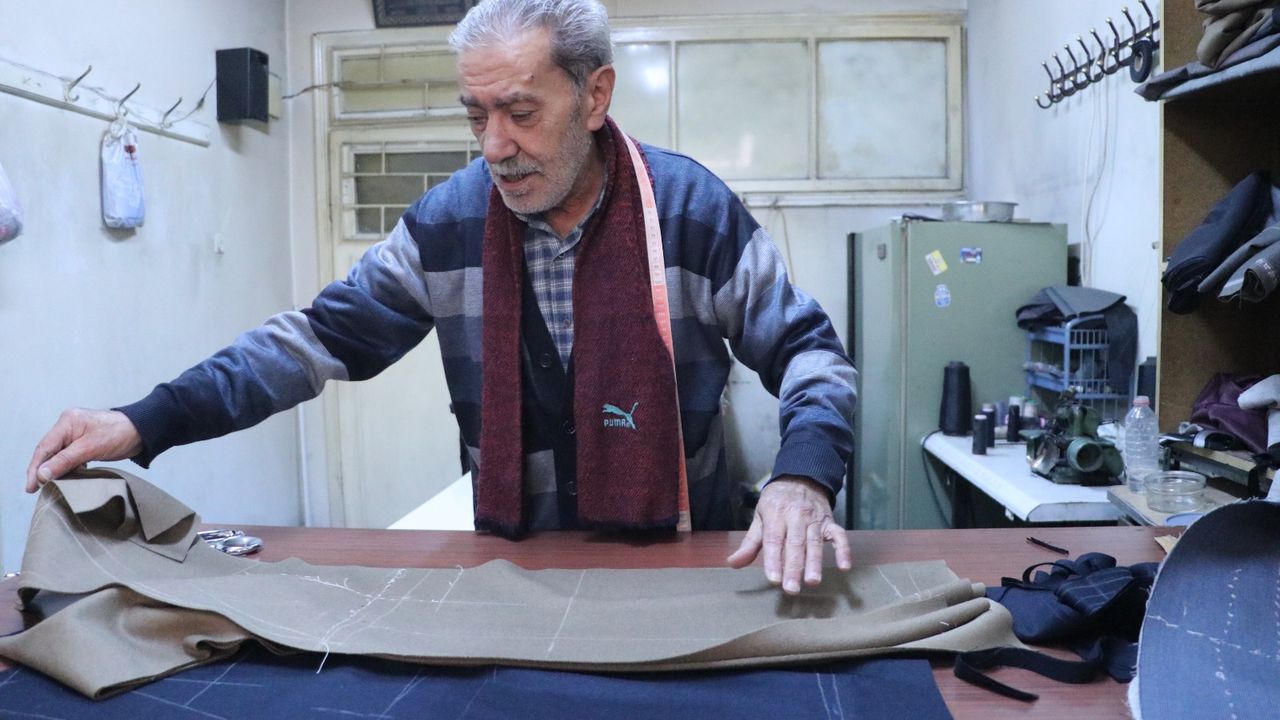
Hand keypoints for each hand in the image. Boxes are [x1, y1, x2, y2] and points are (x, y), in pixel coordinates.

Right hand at [26, 408, 142, 492]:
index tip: (31, 486)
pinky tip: (62, 479)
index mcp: (67, 422)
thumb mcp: (90, 448)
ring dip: (53, 470)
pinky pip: (69, 457)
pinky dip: (65, 468)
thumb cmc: (119, 433)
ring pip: (58, 455)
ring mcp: (76, 434)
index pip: (44, 448)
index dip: (35, 468)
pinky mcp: (84, 443)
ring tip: (46, 487)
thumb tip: (42, 474)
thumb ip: (65, 460)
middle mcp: (68, 426)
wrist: (143, 431)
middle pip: (48, 451)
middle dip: (41, 470)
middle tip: (34, 489)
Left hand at [726, 475, 851, 593]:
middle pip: (795, 544)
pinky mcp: (830, 522)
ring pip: (815, 542)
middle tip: (791, 589)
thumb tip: (733, 563)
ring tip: (813, 581)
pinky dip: (844, 550)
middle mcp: (796, 517)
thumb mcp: (759, 517)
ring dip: (815, 562)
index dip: (774, 560)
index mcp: (775, 515)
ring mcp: (815, 520)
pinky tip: (844, 566)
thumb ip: (749, 543)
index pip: (774, 540)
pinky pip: (839, 536)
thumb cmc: (776, 502)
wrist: (801, 477)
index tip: (773, 579)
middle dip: (794, 567)